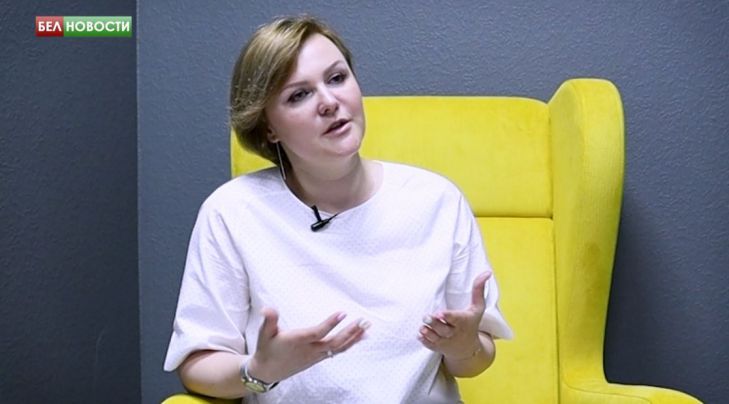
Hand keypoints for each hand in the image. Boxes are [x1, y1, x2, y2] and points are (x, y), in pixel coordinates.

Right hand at [248, 308, 369, 382]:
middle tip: (363, 320)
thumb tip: (267, 309)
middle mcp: (310, 350)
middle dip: (350, 331)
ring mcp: (316, 355)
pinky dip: (350, 344)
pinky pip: (338, 351)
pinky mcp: (319, 358)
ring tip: (367, 327)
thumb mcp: (264, 334)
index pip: (317, 333)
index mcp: (298, 341)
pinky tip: (361, 337)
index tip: (343, 313)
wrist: (267, 372)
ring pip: (338, 347)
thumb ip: (269, 321)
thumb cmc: (267, 349)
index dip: (330, 324)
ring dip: (354, 337)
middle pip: (334, 342)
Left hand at [418, 271, 490, 359]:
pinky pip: (429, 345)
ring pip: (435, 338)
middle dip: (434, 323)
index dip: (447, 316)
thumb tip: (487, 272)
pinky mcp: (437, 347)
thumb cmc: (471, 323)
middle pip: (443, 329)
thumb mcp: (478, 308)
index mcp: (463, 322)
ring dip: (427, 332)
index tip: (440, 313)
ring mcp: (445, 341)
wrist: (468, 348)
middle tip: (426, 316)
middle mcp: (453, 332)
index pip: (455, 319)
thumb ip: (478, 290)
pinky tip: (420, 334)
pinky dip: (424, 340)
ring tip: (422, 327)